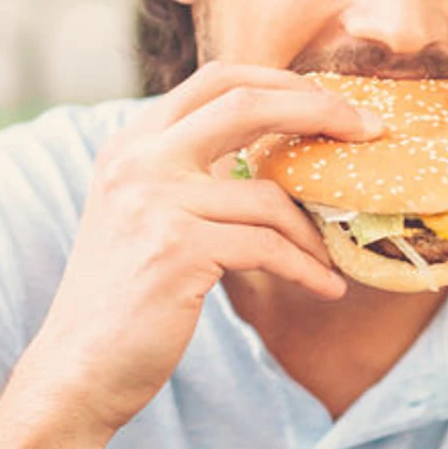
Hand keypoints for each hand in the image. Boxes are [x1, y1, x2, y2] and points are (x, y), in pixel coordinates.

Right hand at [9, 64, 380, 437]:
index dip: (286, 82)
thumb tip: (277, 156)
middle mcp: (137, 161)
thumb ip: (191, 176)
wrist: (78, 368)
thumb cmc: (127, 300)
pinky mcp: (176, 251)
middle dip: (320, 110)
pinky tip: (326, 287)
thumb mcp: (146, 216)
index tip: (335, 105)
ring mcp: (154, 203)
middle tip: (369, 132)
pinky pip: (268, 249)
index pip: (219, 79)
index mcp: (132, 144)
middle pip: (247, 103)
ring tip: (330, 258)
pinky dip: (306, 269)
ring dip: (313, 232)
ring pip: (269, 196)